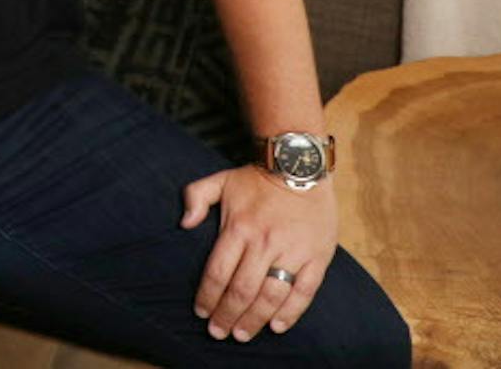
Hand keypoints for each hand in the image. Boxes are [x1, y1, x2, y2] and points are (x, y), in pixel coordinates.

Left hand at [183, 164, 338, 341]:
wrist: (299, 166)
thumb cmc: (256, 178)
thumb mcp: (219, 180)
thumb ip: (195, 197)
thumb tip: (184, 223)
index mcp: (239, 228)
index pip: (218, 272)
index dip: (207, 297)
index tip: (200, 313)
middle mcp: (265, 243)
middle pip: (242, 290)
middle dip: (227, 315)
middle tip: (218, 333)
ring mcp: (292, 252)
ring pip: (271, 295)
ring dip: (255, 320)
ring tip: (242, 335)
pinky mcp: (317, 258)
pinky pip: (304, 292)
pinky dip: (290, 313)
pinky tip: (276, 326)